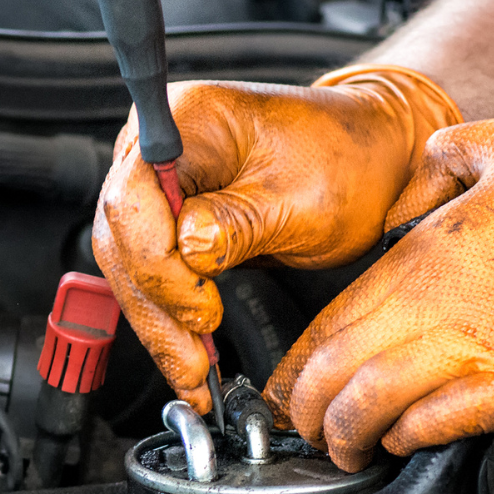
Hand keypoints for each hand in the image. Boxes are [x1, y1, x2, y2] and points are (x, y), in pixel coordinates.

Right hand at [90, 65, 461, 411]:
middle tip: (192, 363)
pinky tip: (188, 353)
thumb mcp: (303, 198)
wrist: (370, 158)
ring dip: (159, 324)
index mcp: (187, 119)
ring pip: (129, 266)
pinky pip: (152, 274)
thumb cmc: (346, 160)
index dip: (159, 264)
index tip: (202, 309)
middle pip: (123, 238)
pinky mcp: (170, 219)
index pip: (134, 199)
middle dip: (156, 308)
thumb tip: (188, 252)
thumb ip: (238, 224)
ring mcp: (160, 183)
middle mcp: (158, 147)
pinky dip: (170, 317)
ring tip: (192, 373)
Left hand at [266, 115, 493, 471]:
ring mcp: (486, 352)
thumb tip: (416, 171)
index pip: (332, 316)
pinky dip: (409, 439)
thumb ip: (449, 155)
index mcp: (432, 250)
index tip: (287, 383)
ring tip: (342, 449)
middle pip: (338, 371)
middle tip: (301, 428)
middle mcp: (445, 305)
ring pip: (376, 407)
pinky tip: (403, 441)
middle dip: (305, 410)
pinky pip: (443, 426)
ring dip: (347, 435)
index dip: (297, 361)